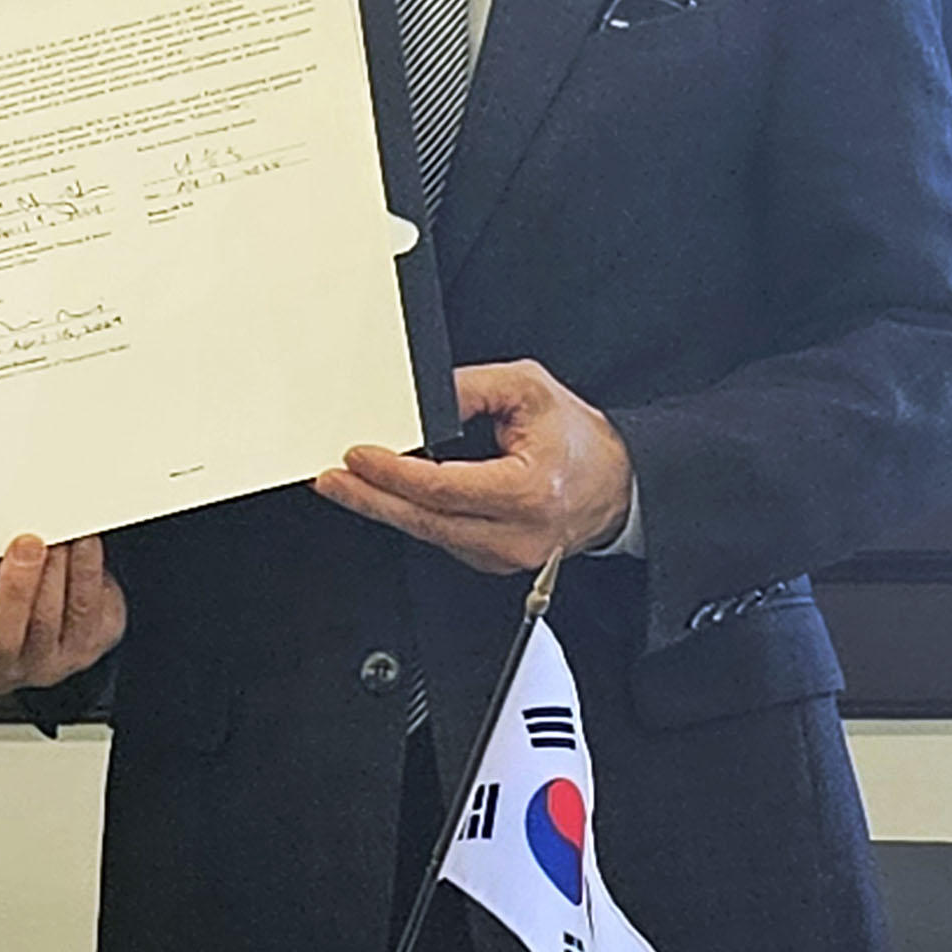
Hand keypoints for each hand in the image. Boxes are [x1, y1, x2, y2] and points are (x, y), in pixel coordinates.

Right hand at [0, 533, 126, 694]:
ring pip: (47, 623)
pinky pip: (86, 613)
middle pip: (0, 637)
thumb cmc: (3, 592)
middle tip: (28, 544)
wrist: (48, 620)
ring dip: (55, 572)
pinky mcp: (81, 650)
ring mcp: (40, 663)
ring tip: (60, 538)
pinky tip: (83, 546)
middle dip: (15, 586)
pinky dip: (85, 572)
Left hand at [314, 359, 632, 573]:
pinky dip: (415, 518)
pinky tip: (391, 499)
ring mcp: (506, 556)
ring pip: (430, 536)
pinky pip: (444, 540)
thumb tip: (419, 401)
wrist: (619, 485)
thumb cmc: (580, 440)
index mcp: (528, 493)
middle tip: (332, 481)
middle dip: (370, 499)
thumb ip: (470, 390)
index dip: (393, 473)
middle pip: (425, 522)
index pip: (442, 488)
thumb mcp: (528, 391)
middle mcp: (516, 534)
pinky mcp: (497, 561)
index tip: (359, 456)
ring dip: (387, 510)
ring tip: (349, 486)